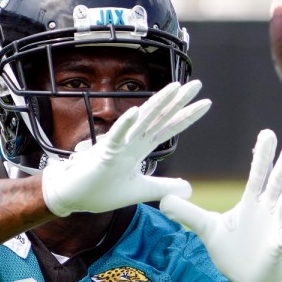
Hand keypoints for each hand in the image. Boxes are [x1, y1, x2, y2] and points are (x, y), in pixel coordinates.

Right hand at [42, 80, 210, 216]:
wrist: (75, 197)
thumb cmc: (102, 189)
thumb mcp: (141, 190)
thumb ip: (164, 187)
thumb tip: (188, 188)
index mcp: (141, 148)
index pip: (169, 128)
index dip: (187, 116)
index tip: (206, 103)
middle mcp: (133, 141)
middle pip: (160, 117)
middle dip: (179, 101)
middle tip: (197, 84)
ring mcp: (119, 144)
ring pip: (142, 119)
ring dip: (158, 103)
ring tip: (175, 87)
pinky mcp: (104, 153)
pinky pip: (115, 136)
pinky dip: (124, 124)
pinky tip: (134, 111)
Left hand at [160, 130, 281, 281]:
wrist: (244, 281)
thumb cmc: (231, 251)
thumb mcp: (206, 228)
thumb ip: (187, 213)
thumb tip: (162, 201)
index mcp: (251, 203)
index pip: (257, 175)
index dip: (262, 156)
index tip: (267, 133)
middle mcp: (267, 211)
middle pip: (277, 183)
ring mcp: (275, 228)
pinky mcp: (278, 247)